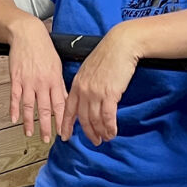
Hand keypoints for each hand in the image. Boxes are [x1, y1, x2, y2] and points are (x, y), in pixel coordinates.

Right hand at [6, 17, 66, 138]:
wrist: (28, 34)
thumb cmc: (44, 49)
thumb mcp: (57, 65)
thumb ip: (60, 85)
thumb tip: (65, 100)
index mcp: (55, 80)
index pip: (61, 104)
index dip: (62, 121)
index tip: (64, 133)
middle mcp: (42, 82)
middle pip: (45, 109)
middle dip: (47, 126)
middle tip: (47, 139)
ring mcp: (28, 81)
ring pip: (29, 106)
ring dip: (30, 122)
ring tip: (30, 134)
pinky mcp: (16, 78)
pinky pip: (15, 97)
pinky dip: (14, 109)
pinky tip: (14, 119)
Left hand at [63, 24, 139, 144]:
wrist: (121, 45)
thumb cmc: (109, 55)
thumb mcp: (90, 69)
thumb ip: (86, 84)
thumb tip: (88, 97)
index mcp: (77, 84)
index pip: (68, 109)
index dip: (66, 125)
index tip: (65, 136)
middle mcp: (84, 90)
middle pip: (82, 118)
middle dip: (88, 133)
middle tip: (94, 141)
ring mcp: (96, 93)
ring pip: (95, 120)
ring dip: (100, 132)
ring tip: (105, 138)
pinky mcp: (110, 94)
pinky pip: (108, 117)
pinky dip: (110, 127)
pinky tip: (112, 132)